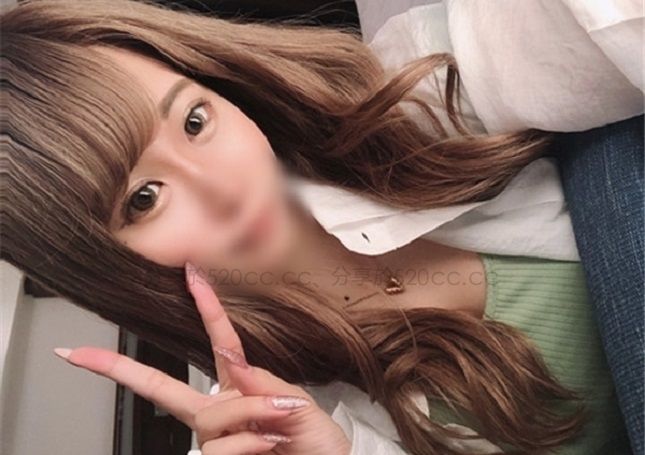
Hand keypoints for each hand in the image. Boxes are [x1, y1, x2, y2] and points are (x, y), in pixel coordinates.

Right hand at [53, 262, 350, 454]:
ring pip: (212, 415)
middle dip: (121, 369)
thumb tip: (229, 357)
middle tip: (81, 355)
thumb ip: (262, 383)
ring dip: (249, 414)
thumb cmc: (317, 446)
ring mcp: (215, 440)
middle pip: (164, 388)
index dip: (207, 307)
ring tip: (279, 426)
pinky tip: (269, 445)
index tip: (191, 274)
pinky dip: (250, 441)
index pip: (220, 342)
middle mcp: (220, 414)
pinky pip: (220, 445)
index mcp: (242, 389)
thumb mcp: (297, 406)